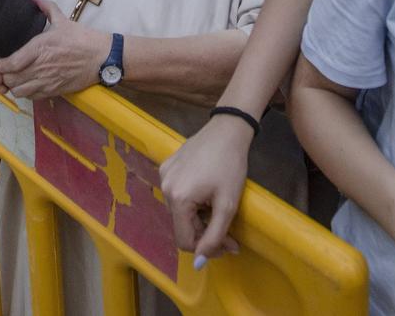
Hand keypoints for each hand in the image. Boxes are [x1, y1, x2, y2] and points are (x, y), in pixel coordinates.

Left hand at [0, 0, 106, 101]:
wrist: (102, 58)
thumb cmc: (83, 39)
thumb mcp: (63, 20)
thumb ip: (46, 8)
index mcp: (39, 48)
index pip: (9, 64)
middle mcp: (40, 68)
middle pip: (10, 79)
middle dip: (3, 75)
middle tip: (4, 68)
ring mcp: (47, 82)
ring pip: (18, 91)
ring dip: (13, 85)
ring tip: (15, 77)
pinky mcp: (54, 91)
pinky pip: (32, 97)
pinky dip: (26, 92)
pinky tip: (28, 83)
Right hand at [163, 118, 252, 261]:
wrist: (227, 130)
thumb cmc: (231, 166)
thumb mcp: (227, 205)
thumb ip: (214, 237)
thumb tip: (199, 264)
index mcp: (178, 199)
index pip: (185, 241)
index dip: (206, 249)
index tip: (228, 244)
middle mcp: (165, 188)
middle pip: (182, 226)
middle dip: (204, 232)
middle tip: (228, 229)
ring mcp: (163, 176)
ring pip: (179, 212)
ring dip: (198, 217)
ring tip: (216, 205)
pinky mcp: (166, 166)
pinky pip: (176, 194)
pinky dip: (191, 200)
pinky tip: (206, 190)